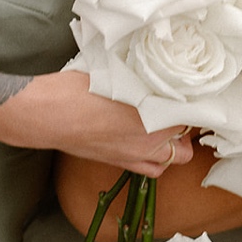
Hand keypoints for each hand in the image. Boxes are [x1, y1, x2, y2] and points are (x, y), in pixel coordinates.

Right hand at [9, 71, 194, 176]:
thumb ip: (143, 79)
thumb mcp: (117, 73)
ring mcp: (137, 154)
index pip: (192, 110)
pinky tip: (148, 145)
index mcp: (155, 111)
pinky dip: (156, 160)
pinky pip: (152, 169)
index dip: (194, 102)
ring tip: (166, 129)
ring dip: (175, 145)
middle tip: (179, 110)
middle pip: (188, 136)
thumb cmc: (77, 88)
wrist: (47, 113)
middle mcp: (152, 137)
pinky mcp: (122, 163)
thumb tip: (156, 73)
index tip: (193, 94)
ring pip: (174, 157)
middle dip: (187, 125)